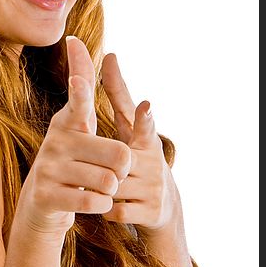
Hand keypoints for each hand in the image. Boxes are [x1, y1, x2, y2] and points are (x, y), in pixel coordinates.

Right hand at [14, 37, 131, 241]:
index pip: (79, 100)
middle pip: (119, 154)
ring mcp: (49, 168)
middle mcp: (56, 140)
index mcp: (67, 121)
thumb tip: (74, 40)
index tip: (73, 51)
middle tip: (110, 172)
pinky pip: (96, 202)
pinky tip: (90, 201)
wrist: (42, 205)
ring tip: (96, 187)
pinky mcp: (47, 195)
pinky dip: (102, 206)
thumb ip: (82, 90)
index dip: (81, 85)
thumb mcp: (77, 126)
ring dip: (111, 190)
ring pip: (109, 181)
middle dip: (122, 169)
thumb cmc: (71, 161)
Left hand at [100, 53, 177, 235]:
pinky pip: (114, 210)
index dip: (145, 116)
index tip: (146, 105)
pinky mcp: (150, 211)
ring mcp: (154, 187)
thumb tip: (109, 55)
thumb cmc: (139, 157)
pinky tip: (115, 204)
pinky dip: (107, 209)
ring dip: (103, 187)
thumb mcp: (131, 128)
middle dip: (103, 167)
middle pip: (116, 162)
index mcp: (147, 139)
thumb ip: (118, 96)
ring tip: (114, 186)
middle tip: (108, 170)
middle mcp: (154, 160)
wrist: (162, 207)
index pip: (145, 125)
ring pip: (112, 185)